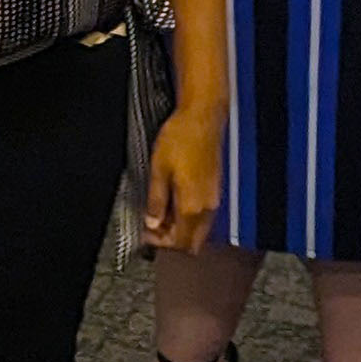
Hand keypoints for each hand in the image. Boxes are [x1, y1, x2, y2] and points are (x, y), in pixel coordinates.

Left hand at [139, 105, 220, 248]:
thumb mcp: (159, 169)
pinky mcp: (214, 188)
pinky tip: (173, 201)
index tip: (146, 234)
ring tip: (159, 213)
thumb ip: (156, 201)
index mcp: (193, 206)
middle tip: (152, 227)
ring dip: (180, 228)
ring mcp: (213, 198)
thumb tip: (152, 223)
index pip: (181, 243)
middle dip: (172, 240)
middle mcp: (207, 207)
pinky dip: (188, 216)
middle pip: (193, 241)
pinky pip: (203, 215)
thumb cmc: (181, 138)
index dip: (161, 244)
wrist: (203, 117)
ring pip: (198, 229)